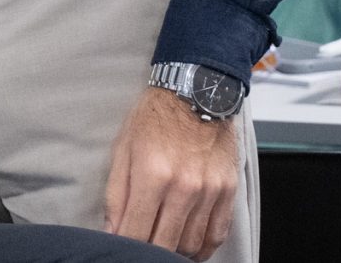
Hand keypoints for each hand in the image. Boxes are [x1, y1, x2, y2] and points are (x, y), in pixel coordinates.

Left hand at [105, 86, 237, 258]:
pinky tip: (190, 246)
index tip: (121, 247)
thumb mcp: (123, 149)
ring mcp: (209, 191)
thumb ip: (117, 194)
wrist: (195, 94)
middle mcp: (184, 187)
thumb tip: (112, 230)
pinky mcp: (228, 191)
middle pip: (165, 243)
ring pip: (192, 243)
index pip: (137, 230)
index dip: (126, 244)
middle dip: (149, 251)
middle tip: (141, 248)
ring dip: (175, 251)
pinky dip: (203, 247)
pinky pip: (217, 233)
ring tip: (163, 245)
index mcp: (153, 174)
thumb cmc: (154, 119)